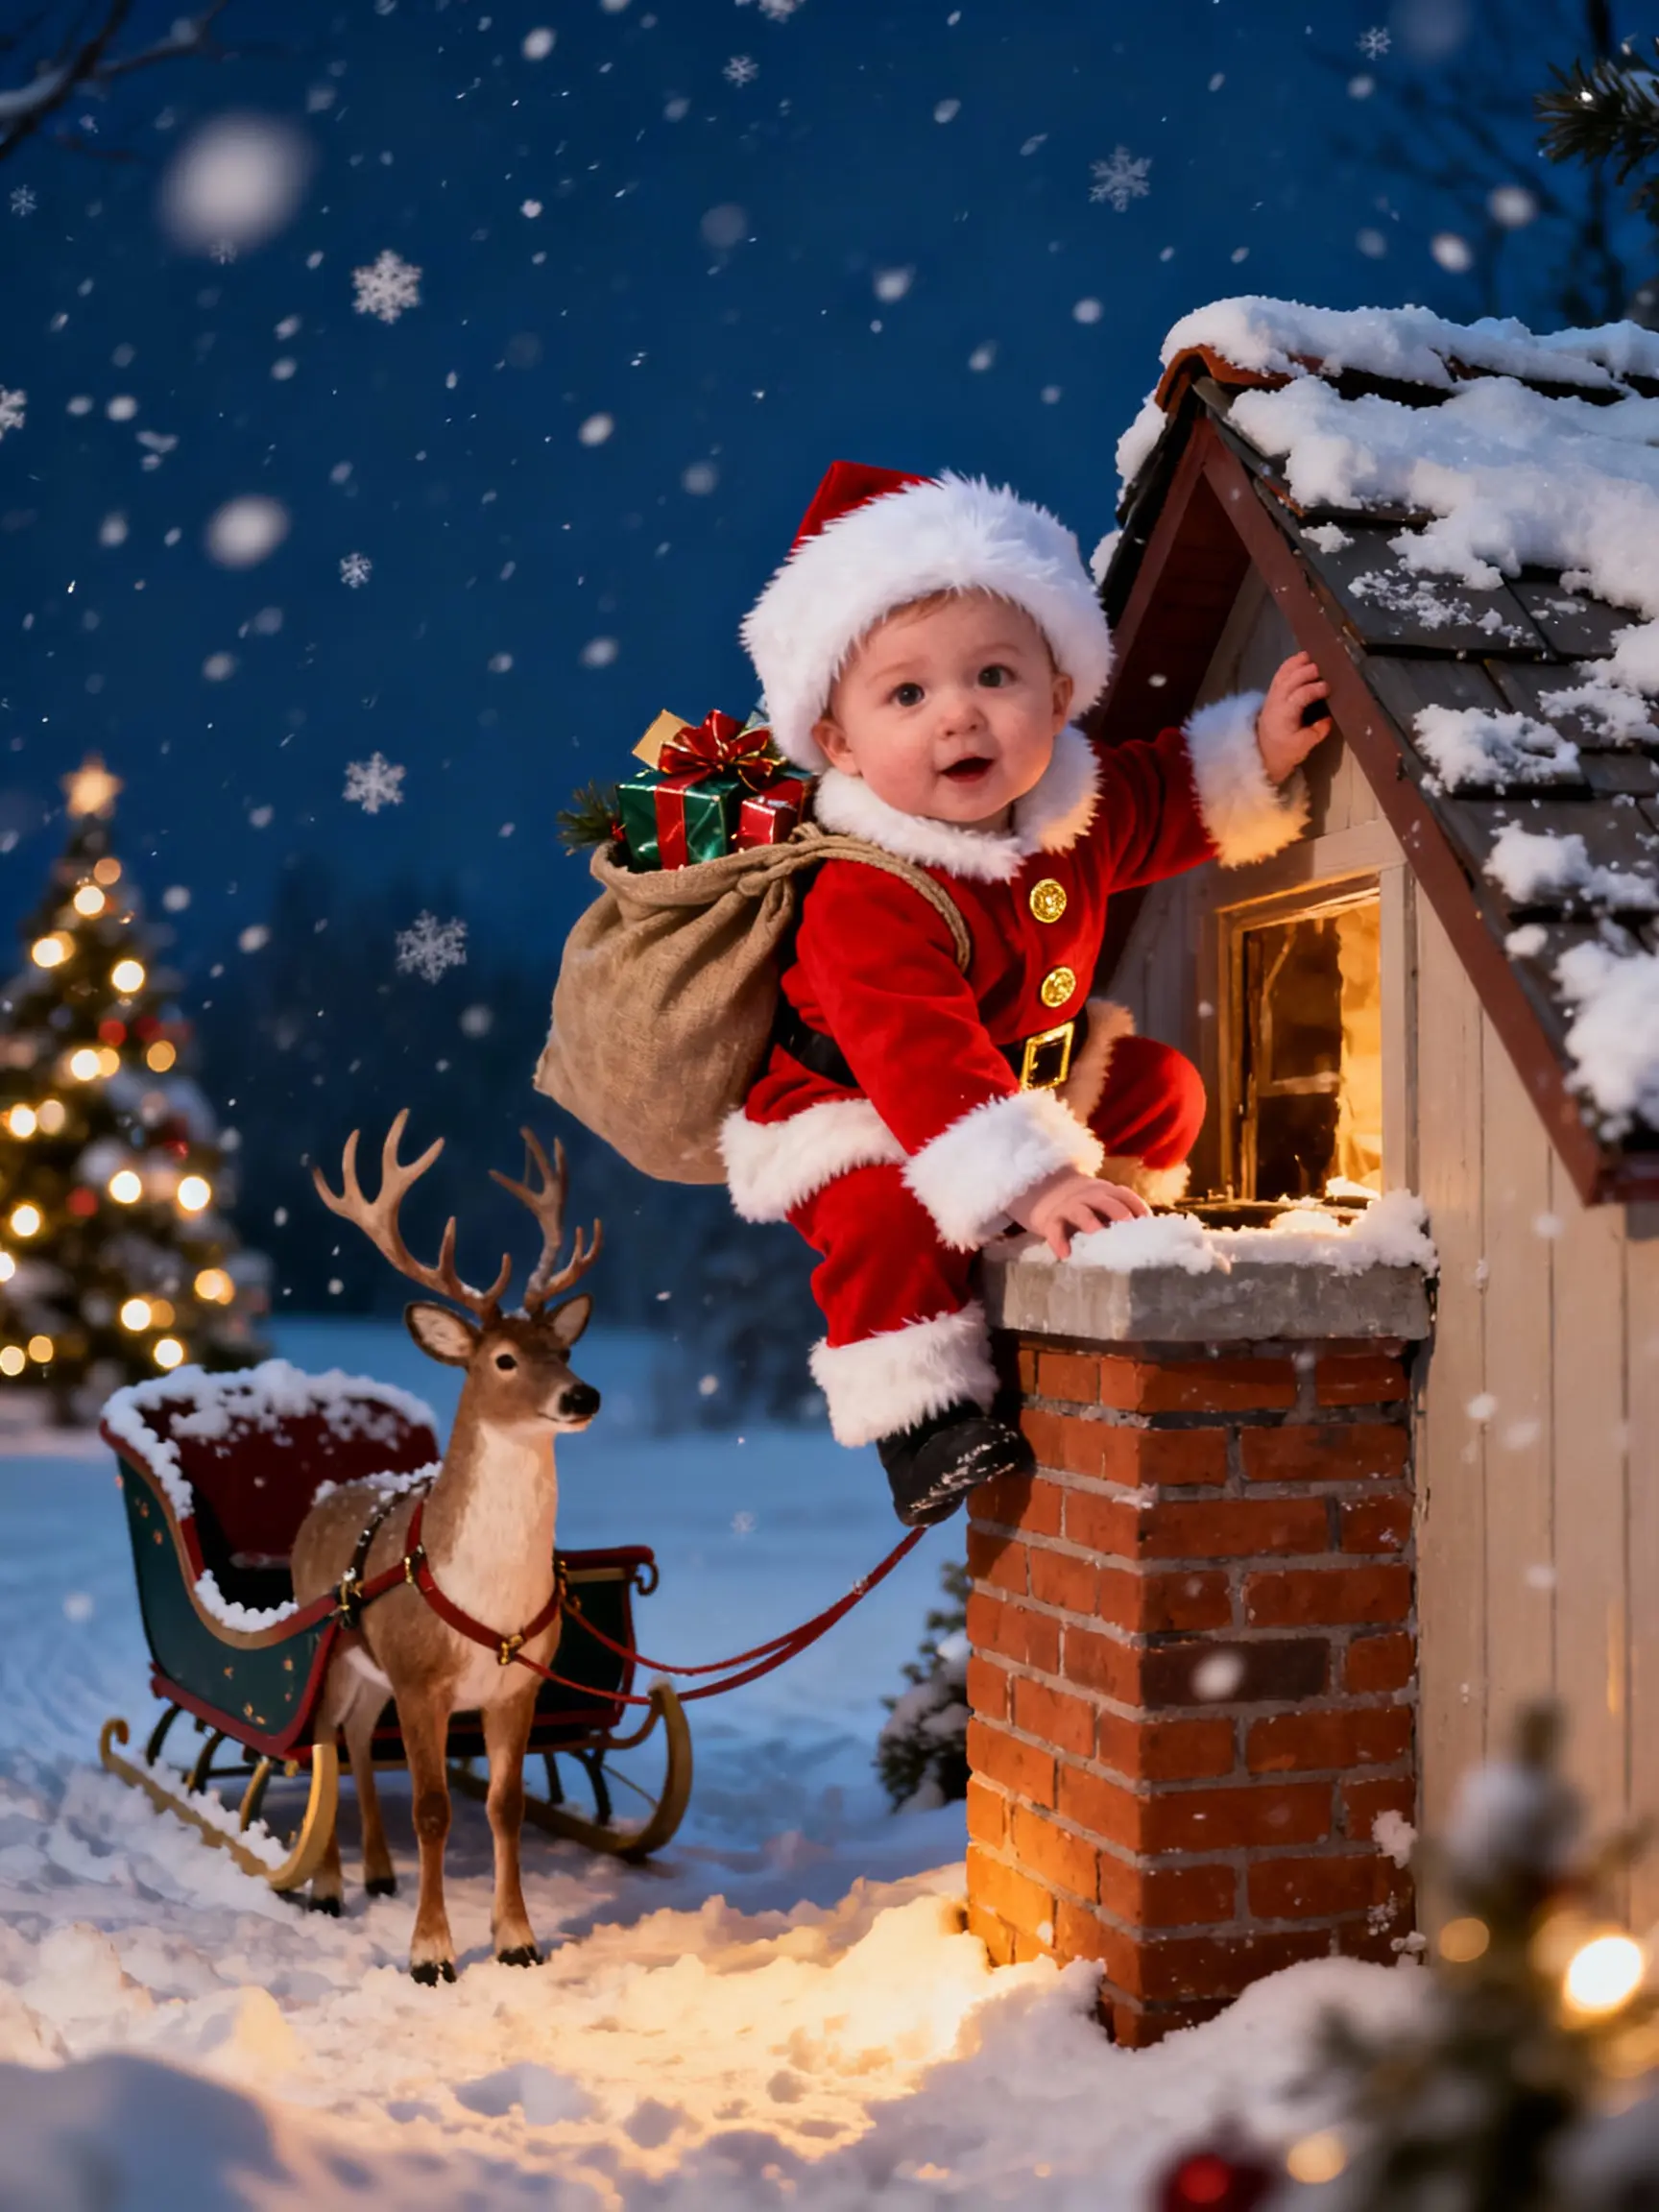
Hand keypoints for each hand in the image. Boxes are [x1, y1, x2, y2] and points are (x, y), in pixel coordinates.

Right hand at [1007, 1166, 1148, 1259]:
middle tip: (1129, 1225)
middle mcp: (1089, 1196)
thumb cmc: (1085, 1206)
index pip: (1125, 1196)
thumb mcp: (1102, 1203)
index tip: (1149, 1223)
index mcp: (1106, 1192)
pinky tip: (1064, 1254)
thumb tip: (1148, 1240)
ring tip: (1097, 1234)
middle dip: (1119, 1212)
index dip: (1138, 1208)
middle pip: (1106, 1201)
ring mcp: (1070, 1207)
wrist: (1044, 1191)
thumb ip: (1120, 1215)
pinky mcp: (1051, 1220)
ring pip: (1081, 1213)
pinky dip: (1059, 1242)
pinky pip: (1055, 1230)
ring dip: (1090, 1222)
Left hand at [1255, 650, 1331, 783]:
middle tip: (1324, 667)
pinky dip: (1290, 664)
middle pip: (1290, 680)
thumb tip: (1329, 718)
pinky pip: (1280, 674)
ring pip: (1283, 674)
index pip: (1299, 696)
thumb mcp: (1303, 746)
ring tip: (1313, 655)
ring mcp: (1273, 695)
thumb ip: (1317, 731)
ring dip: (1297, 663)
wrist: (1262, 753)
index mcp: (1284, 714)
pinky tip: (1302, 658)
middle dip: (1307, 671)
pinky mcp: (1273, 693)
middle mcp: (1276, 701)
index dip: (1314, 689)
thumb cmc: (1284, 750)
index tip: (1328, 688)